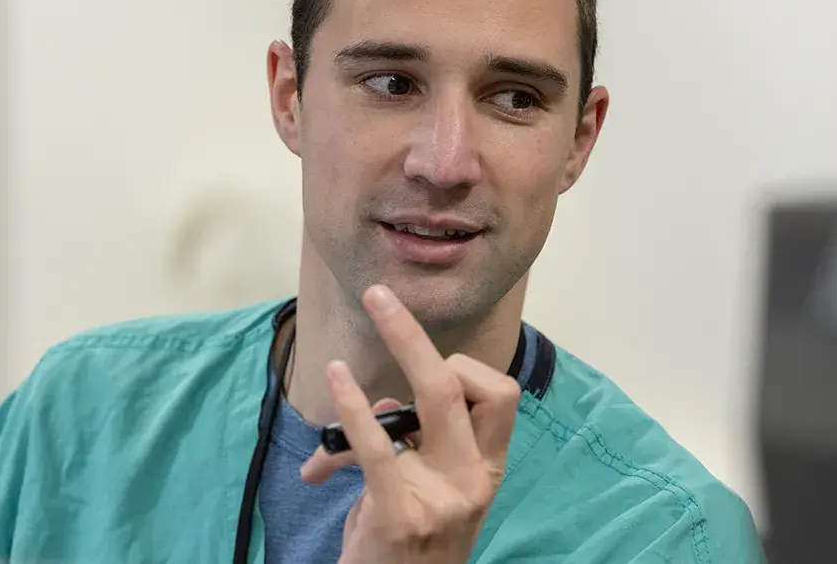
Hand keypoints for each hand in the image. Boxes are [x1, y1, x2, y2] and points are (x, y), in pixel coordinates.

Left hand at [300, 285, 521, 563]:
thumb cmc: (410, 544)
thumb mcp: (429, 491)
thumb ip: (416, 443)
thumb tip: (380, 400)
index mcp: (488, 468)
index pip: (500, 393)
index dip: (461, 368)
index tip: (424, 373)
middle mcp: (475, 479)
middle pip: (462, 384)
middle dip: (412, 335)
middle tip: (379, 298)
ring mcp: (443, 498)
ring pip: (429, 402)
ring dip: (379, 372)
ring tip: (340, 365)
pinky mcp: (401, 516)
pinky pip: (378, 446)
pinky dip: (352, 406)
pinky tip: (336, 378)